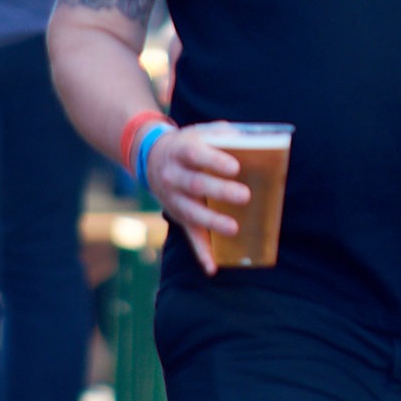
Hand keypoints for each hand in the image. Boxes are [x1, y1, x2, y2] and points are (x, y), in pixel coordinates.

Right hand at [144, 122, 250, 275]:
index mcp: (181, 151)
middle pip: (196, 185)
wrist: (152, 158)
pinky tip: (212, 268)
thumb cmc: (188, 145)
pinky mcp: (178, 217)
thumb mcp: (200, 132)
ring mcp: (174, 199)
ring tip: (234, 228)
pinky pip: (190, 236)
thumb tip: (249, 140)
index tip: (235, 167)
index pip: (196, 155)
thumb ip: (222, 134)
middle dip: (220, 191)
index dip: (215, 161)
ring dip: (212, 222)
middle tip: (245, 195)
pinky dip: (201, 253)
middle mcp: (173, 176)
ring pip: (191, 213)